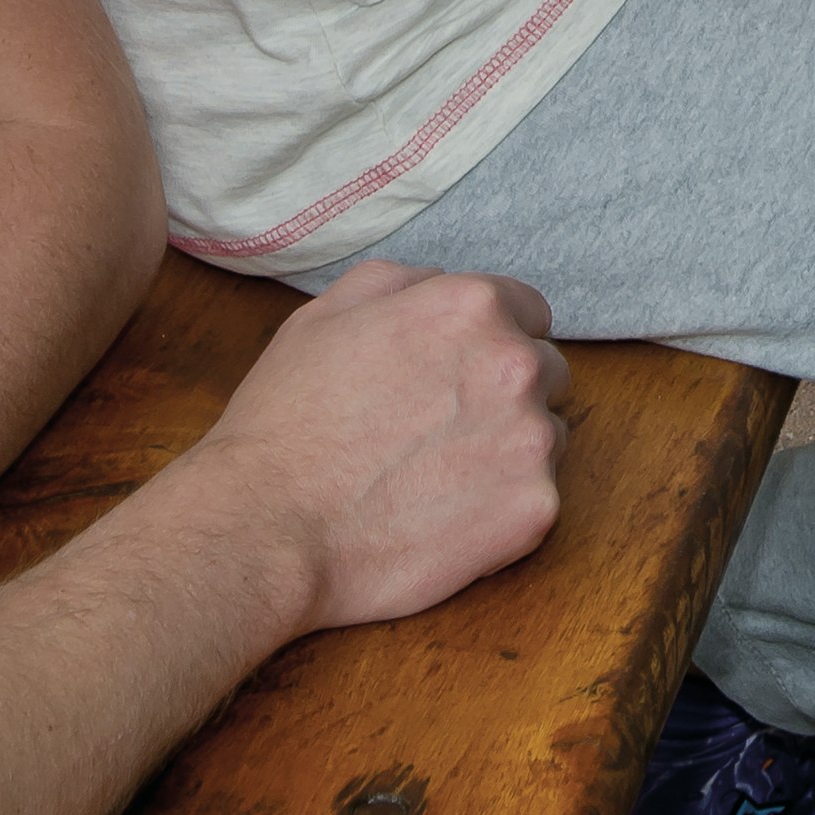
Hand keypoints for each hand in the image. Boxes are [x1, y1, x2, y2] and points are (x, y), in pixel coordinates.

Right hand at [199, 259, 571, 634]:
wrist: (268, 531)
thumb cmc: (285, 424)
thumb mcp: (325, 315)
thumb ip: (404, 283)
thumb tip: (443, 284)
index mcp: (471, 307)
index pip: (529, 311)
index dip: (489, 343)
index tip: (457, 375)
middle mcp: (516, 364)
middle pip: (545, 371)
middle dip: (503, 394)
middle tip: (438, 431)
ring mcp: (532, 440)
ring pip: (547, 436)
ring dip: (508, 450)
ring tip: (434, 478)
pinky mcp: (535, 509)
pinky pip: (538, 498)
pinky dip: (502, 509)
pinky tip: (443, 517)